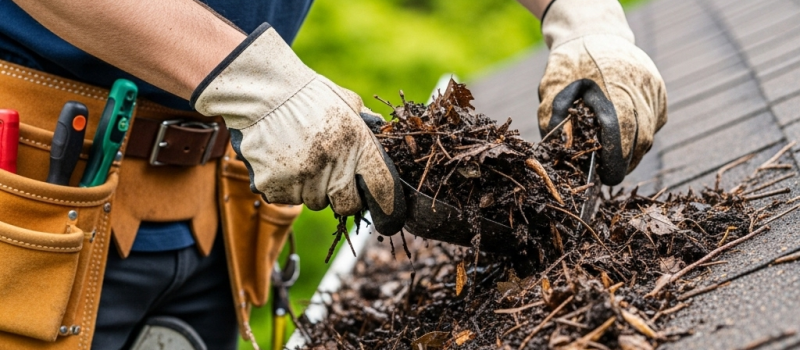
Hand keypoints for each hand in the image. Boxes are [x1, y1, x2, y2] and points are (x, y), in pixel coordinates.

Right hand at [192, 23, 405, 234]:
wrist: (264, 92)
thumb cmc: (309, 95)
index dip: (386, 203)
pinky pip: (287, 198)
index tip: (386, 212)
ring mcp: (303, 178)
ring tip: (299, 157)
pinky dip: (285, 185)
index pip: (382, 188)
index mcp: (358, 145)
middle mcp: (333, 166)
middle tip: (330, 176)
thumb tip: (385, 136)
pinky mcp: (276, 186)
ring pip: (314, 202)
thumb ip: (367, 124)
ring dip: (310, 188)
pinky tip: (281, 160)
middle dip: (342, 197)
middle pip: (347, 205)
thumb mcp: (348, 103)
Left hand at [537, 0, 666, 185]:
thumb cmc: (570, 63)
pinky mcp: (660, 89)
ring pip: (651, 134)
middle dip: (625, 162)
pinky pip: (655, 122)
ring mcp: (653, 88)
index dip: (615, 162)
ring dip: (634, 151)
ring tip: (615, 156)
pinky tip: (624, 133)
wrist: (595, 32)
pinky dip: (642, 134)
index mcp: (612, 88)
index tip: (606, 178)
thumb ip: (554, 122)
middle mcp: (638, 89)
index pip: (622, 135)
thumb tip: (562, 154)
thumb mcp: (552, 90)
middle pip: (641, 140)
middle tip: (609, 173)